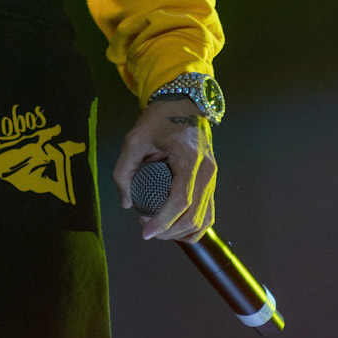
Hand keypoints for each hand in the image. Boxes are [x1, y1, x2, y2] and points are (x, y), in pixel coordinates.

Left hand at [112, 99, 216, 241]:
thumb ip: (124, 171)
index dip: (163, 221)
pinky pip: (208, 213)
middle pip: (193, 216)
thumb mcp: (134, 140)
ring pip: (203, 219)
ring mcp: (213, 178)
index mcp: (189, 159)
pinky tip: (174, 228)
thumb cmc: (159, 120)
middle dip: (168, 231)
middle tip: (146, 227)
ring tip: (158, 227)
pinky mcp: (212, 182)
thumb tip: (127, 203)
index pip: (181, 201)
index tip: (145, 232)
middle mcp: (207, 171)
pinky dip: (193, 227)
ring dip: (180, 233)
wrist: (183, 105)